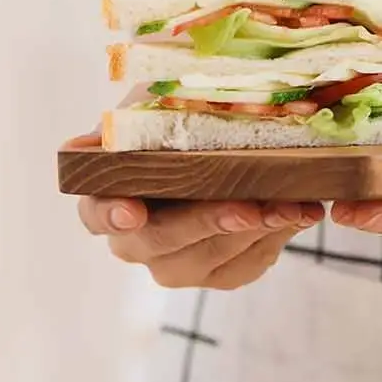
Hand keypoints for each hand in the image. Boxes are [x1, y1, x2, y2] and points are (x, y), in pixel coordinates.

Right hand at [67, 134, 322, 289]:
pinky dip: (276, 237)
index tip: (133, 211)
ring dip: (252, 231)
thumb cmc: (177, 118)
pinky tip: (300, 212)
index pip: (96, 214)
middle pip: (161, 244)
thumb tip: (81, 147)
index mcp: (107, 199)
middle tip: (245, 206)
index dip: (112, 215)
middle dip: (206, 223)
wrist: (223, 139)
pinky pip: (245, 265)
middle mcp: (134, 242)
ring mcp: (176, 264)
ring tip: (290, 205)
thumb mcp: (154, 107)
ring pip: (209, 260)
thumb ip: (129, 123)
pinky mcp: (220, 274)